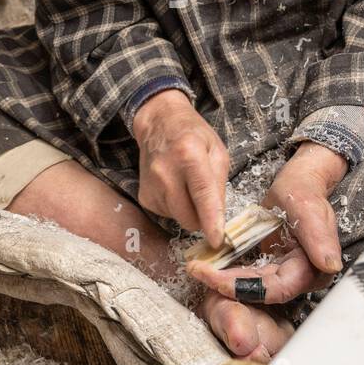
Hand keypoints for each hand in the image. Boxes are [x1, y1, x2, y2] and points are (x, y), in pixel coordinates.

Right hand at [132, 89, 228, 245]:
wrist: (159, 123)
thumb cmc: (193, 135)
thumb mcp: (217, 151)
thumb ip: (220, 184)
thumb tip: (219, 218)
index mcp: (189, 155)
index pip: (202, 195)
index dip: (211, 221)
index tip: (217, 240)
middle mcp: (166, 172)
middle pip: (189, 217)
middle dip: (202, 217)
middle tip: (205, 199)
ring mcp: (151, 185)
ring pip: (178, 219)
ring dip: (188, 210)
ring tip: (187, 185)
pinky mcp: (144, 196)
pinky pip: (167, 215)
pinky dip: (175, 207)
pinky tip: (175, 187)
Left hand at [190, 142, 347, 304]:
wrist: (298, 184)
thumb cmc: (304, 192)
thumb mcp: (308, 208)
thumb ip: (318, 236)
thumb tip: (329, 264)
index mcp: (313, 268)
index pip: (277, 289)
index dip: (246, 288)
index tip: (217, 280)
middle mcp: (299, 276)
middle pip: (260, 291)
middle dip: (228, 284)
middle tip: (199, 272)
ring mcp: (284, 272)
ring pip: (251, 285)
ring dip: (225, 280)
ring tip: (198, 269)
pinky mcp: (270, 266)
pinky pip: (247, 275)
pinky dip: (229, 271)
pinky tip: (208, 266)